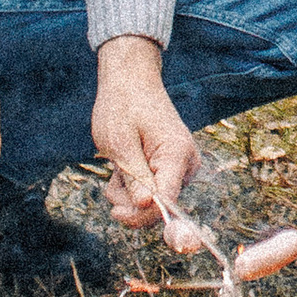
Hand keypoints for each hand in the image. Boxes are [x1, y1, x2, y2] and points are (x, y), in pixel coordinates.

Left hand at [91, 36, 200, 229]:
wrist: (131, 83)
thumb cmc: (123, 107)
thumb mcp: (120, 143)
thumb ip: (133, 176)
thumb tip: (145, 206)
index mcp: (177, 154)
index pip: (165, 199)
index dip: (140, 213)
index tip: (115, 213)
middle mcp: (186, 164)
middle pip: (159, 206)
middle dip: (130, 202)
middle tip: (109, 185)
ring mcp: (181, 168)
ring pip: (151, 202)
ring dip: (127, 193)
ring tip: (116, 166)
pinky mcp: (171, 170)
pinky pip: (151, 193)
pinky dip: (132, 186)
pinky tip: (124, 166)